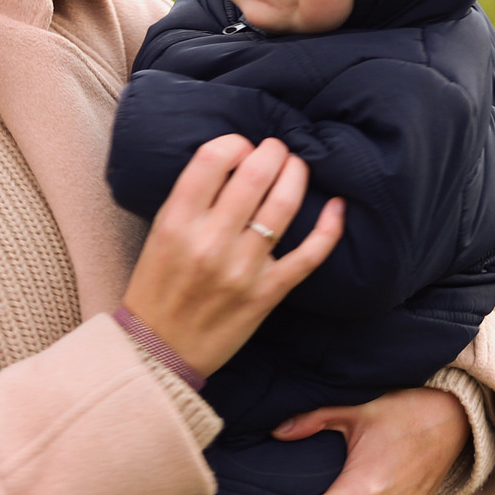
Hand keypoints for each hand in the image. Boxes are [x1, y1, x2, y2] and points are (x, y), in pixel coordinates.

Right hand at [121, 135, 344, 377]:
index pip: (212, 158)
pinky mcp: (267, 293)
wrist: (158, 352)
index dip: (235, 142)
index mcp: (176, 222)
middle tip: (276, 149)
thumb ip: (191, 199)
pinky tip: (337, 206)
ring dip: (296, 175)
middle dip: (272, 151)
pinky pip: (309, 255)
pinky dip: (329, 227)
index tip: (241, 147)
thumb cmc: (157, 287)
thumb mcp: (159, 234)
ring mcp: (242, 269)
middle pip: (255, 174)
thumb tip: (233, 161)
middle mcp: (210, 242)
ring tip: (296, 166)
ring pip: (283, 205)